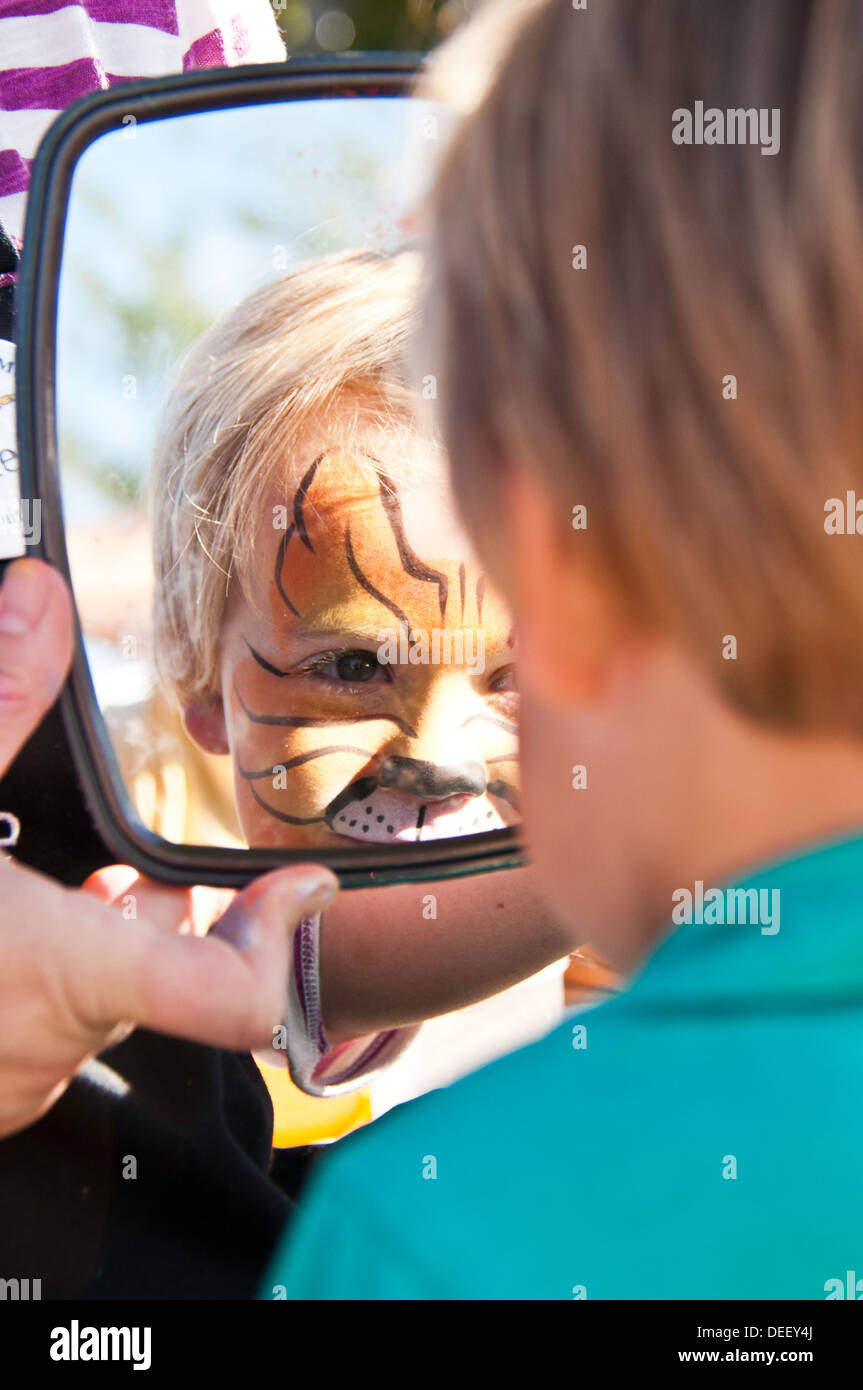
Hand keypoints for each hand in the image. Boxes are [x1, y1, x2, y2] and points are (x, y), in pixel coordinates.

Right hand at [0, 559, 337, 1137]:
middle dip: (152, 914)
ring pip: (92, 1003)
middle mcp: (45, 1045)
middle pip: (155, 975)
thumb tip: (34, 601)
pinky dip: (34, 981)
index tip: (302, 890)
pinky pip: (33, 1033)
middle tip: (123, 861)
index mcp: (58, 970)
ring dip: (91, 944)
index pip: (233, 1000)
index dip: (281, 944)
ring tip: (50, 884)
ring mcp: (3, 1082)